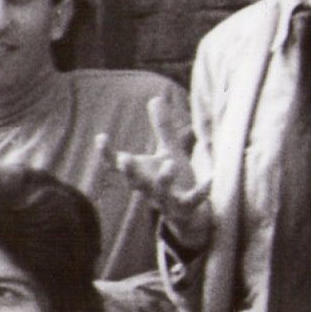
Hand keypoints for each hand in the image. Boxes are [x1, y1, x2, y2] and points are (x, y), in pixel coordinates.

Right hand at [105, 132, 211, 252]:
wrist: (189, 214)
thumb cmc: (174, 180)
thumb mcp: (168, 151)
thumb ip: (162, 128)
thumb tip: (156, 97)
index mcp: (141, 175)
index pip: (118, 165)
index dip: (106, 154)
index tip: (100, 137)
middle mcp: (149, 188)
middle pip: (134, 182)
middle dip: (129, 171)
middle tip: (124, 159)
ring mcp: (166, 200)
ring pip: (160, 193)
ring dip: (163, 179)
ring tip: (170, 163)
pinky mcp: (185, 208)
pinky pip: (191, 201)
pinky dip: (201, 192)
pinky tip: (210, 179)